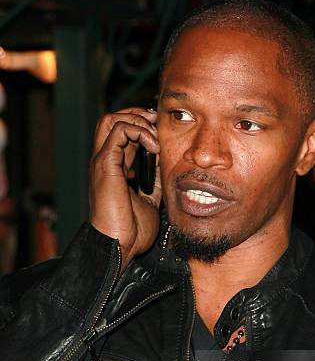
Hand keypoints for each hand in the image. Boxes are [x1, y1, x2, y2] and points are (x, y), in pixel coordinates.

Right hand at [89, 107, 161, 272]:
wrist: (119, 245)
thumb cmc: (131, 230)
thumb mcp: (150, 200)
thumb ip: (154, 182)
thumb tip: (166, 165)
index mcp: (115, 169)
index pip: (123, 134)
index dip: (141, 126)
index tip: (162, 131)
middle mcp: (106, 161)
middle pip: (113, 120)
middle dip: (137, 115)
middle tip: (158, 124)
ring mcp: (103, 161)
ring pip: (111, 119)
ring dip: (137, 120)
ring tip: (155, 136)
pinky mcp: (105, 164)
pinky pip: (118, 130)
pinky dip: (138, 131)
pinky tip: (154, 147)